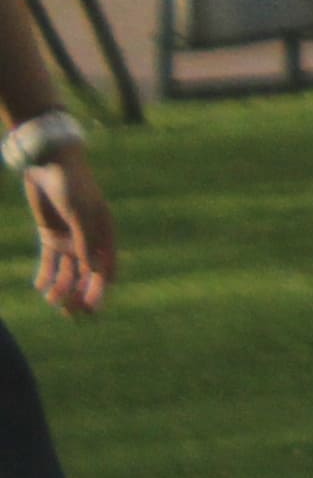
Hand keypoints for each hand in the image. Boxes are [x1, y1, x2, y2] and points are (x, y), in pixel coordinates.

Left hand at [24, 153, 113, 316]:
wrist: (49, 163)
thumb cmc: (71, 184)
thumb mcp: (80, 212)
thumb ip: (85, 240)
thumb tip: (92, 270)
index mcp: (104, 233)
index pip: (106, 268)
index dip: (100, 289)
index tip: (92, 309)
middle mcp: (89, 239)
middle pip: (87, 273)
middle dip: (81, 293)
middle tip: (71, 313)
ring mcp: (70, 237)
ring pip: (68, 270)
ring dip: (62, 287)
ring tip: (52, 301)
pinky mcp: (51, 235)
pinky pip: (50, 261)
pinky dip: (47, 274)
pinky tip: (41, 287)